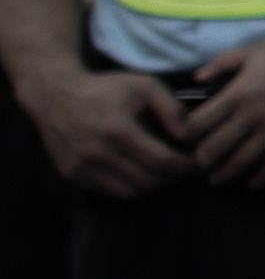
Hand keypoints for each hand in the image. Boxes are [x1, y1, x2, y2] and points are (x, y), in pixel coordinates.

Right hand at [22, 65, 191, 200]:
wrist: (55, 95)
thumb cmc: (105, 89)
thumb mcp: (144, 85)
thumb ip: (171, 108)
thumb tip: (188, 135)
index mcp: (118, 130)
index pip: (162, 162)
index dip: (185, 166)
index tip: (195, 162)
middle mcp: (97, 152)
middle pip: (148, 181)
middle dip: (172, 178)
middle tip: (182, 168)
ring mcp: (81, 166)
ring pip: (130, 192)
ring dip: (152, 186)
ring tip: (163, 172)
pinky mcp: (72, 174)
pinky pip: (110, 192)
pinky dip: (129, 187)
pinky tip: (138, 172)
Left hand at [179, 23, 264, 187]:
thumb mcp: (254, 51)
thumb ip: (222, 63)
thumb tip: (198, 77)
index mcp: (236, 94)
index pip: (199, 124)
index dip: (188, 134)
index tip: (188, 138)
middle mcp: (250, 117)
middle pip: (214, 149)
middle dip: (201, 160)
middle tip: (199, 164)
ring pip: (240, 162)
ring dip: (225, 175)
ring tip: (217, 180)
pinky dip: (260, 178)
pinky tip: (252, 184)